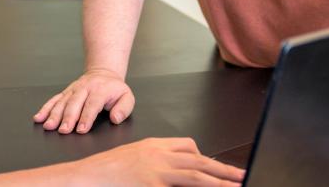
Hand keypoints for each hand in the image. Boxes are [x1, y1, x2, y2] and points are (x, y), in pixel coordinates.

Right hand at [33, 68, 134, 133]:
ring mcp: (74, 89)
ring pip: (62, 101)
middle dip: (69, 117)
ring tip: (49, 126)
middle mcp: (85, 88)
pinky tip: (39, 118)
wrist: (103, 73)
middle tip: (64, 130)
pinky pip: (54, 99)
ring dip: (54, 114)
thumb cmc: (115, 89)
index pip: (93, 104)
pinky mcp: (66, 92)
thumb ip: (124, 108)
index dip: (86, 117)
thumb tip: (115, 118)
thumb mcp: (127, 97)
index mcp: (101, 89)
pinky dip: (46, 108)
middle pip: (75, 103)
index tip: (81, 129)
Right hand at [77, 137, 244, 185]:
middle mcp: (159, 155)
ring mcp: (157, 171)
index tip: (215, 168)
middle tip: (242, 175)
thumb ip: (153, 160)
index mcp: (154, 145)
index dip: (204, 157)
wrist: (86, 176)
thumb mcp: (132, 158)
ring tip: (237, 185)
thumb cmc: (105, 171)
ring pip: (196, 174)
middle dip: (223, 169)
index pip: (188, 145)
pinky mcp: (152, 185)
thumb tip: (169, 171)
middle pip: (199, 159)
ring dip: (219, 182)